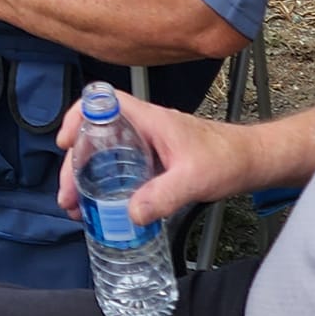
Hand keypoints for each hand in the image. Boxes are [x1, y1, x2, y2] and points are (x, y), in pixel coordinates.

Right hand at [54, 90, 254, 226]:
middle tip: (68, 194)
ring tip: (78, 206)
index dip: (77, 116)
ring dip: (87, 175)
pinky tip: (103, 206)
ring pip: (105, 152)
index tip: (65, 143)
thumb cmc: (226, 159)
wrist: (249, 161)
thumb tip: (131, 214)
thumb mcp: (193, 179)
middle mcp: (143, 127)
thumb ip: (163, 195)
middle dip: (75, 162)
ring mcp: (147, 144)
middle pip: (96, 134)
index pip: (103, 101)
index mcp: (148, 119)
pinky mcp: (154, 160)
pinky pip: (120, 166)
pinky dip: (105, 183)